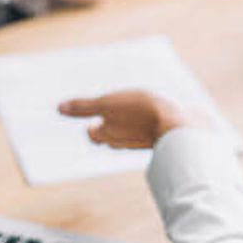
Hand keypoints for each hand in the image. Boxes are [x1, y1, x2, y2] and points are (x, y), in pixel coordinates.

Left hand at [58, 90, 205, 148]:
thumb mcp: (109, 104)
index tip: (86, 111)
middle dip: (105, 120)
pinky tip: (150, 104)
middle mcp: (123, 141)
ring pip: (128, 129)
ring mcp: (143, 138)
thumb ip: (84, 107)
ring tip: (127, 101)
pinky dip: (144, 117)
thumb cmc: (143, 113)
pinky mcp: (161, 131)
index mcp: (108, 135)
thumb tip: (59, 108)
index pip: (92, 132)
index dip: (88, 120)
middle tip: (104, 105)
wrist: (183, 127)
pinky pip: (148, 125)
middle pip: (108, 133)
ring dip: (126, 118)